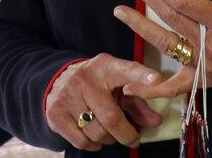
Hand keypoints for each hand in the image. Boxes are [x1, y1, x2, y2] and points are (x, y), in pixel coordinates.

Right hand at [45, 53, 162, 149]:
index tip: (156, 81)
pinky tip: (93, 135)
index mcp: (106, 67)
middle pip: (111, 117)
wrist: (59, 79)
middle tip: (133, 139)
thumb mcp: (118, 86)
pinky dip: (92, 145)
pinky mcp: (55, 113)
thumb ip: (138, 103)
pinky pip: (81, 141)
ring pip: (97, 133)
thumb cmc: (98, 84)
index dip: (141, 75)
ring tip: (109, 132)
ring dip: (109, 139)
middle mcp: (84, 79)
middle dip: (127, 134)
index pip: (126, 70)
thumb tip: (156, 122)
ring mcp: (66, 95)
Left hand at [114, 0, 211, 99]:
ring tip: (120, 11)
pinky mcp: (205, 79)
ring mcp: (206, 64)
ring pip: (166, 45)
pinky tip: (130, 86)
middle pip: (170, 18)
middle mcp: (211, 45)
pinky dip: (154, 89)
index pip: (184, 2)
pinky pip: (176, 86)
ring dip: (140, 27)